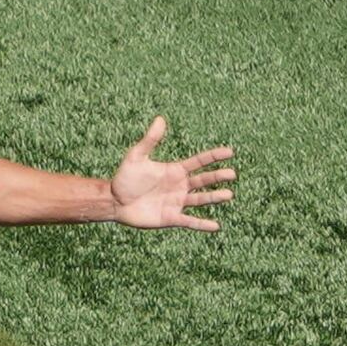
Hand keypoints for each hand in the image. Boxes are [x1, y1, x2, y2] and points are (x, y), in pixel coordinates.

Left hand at [109, 116, 234, 230]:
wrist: (114, 202)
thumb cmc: (124, 178)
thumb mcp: (136, 157)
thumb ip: (150, 140)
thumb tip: (160, 119)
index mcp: (175, 170)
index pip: (199, 161)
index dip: (214, 156)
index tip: (230, 152)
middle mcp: (180, 186)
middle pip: (204, 180)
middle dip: (217, 177)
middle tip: (232, 174)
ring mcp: (177, 202)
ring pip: (200, 199)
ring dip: (214, 197)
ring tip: (228, 195)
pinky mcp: (170, 218)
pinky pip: (189, 221)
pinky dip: (202, 224)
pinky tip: (216, 226)